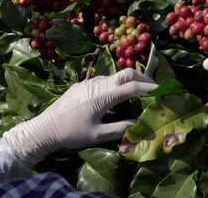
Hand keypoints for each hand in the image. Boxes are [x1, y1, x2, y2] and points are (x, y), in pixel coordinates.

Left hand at [3, 69, 157, 165]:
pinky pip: (104, 80)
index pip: (132, 86)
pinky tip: (117, 96)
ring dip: (129, 81)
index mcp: (104, 95)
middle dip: (143, 77)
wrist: (45, 128)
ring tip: (139, 93)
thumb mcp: (98, 135)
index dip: (149, 88)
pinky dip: (116, 84)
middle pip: (126, 73)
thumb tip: (138, 124)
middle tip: (154, 88)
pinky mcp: (82, 85)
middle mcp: (98, 84)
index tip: (162, 91)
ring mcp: (89, 82)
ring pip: (114, 76)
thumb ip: (120, 128)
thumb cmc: (71, 133)